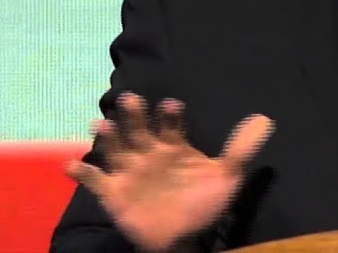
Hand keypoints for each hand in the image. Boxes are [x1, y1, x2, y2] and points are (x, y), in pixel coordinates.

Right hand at [65, 92, 274, 252]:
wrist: (185, 238)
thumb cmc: (203, 203)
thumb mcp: (227, 177)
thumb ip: (241, 149)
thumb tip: (265, 119)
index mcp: (174, 145)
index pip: (170, 122)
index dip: (170, 114)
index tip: (172, 106)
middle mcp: (148, 153)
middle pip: (138, 128)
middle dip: (133, 114)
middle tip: (129, 99)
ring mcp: (129, 172)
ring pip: (114, 148)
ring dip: (107, 136)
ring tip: (101, 125)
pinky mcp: (113, 193)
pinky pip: (94, 180)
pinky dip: (81, 172)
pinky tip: (71, 164)